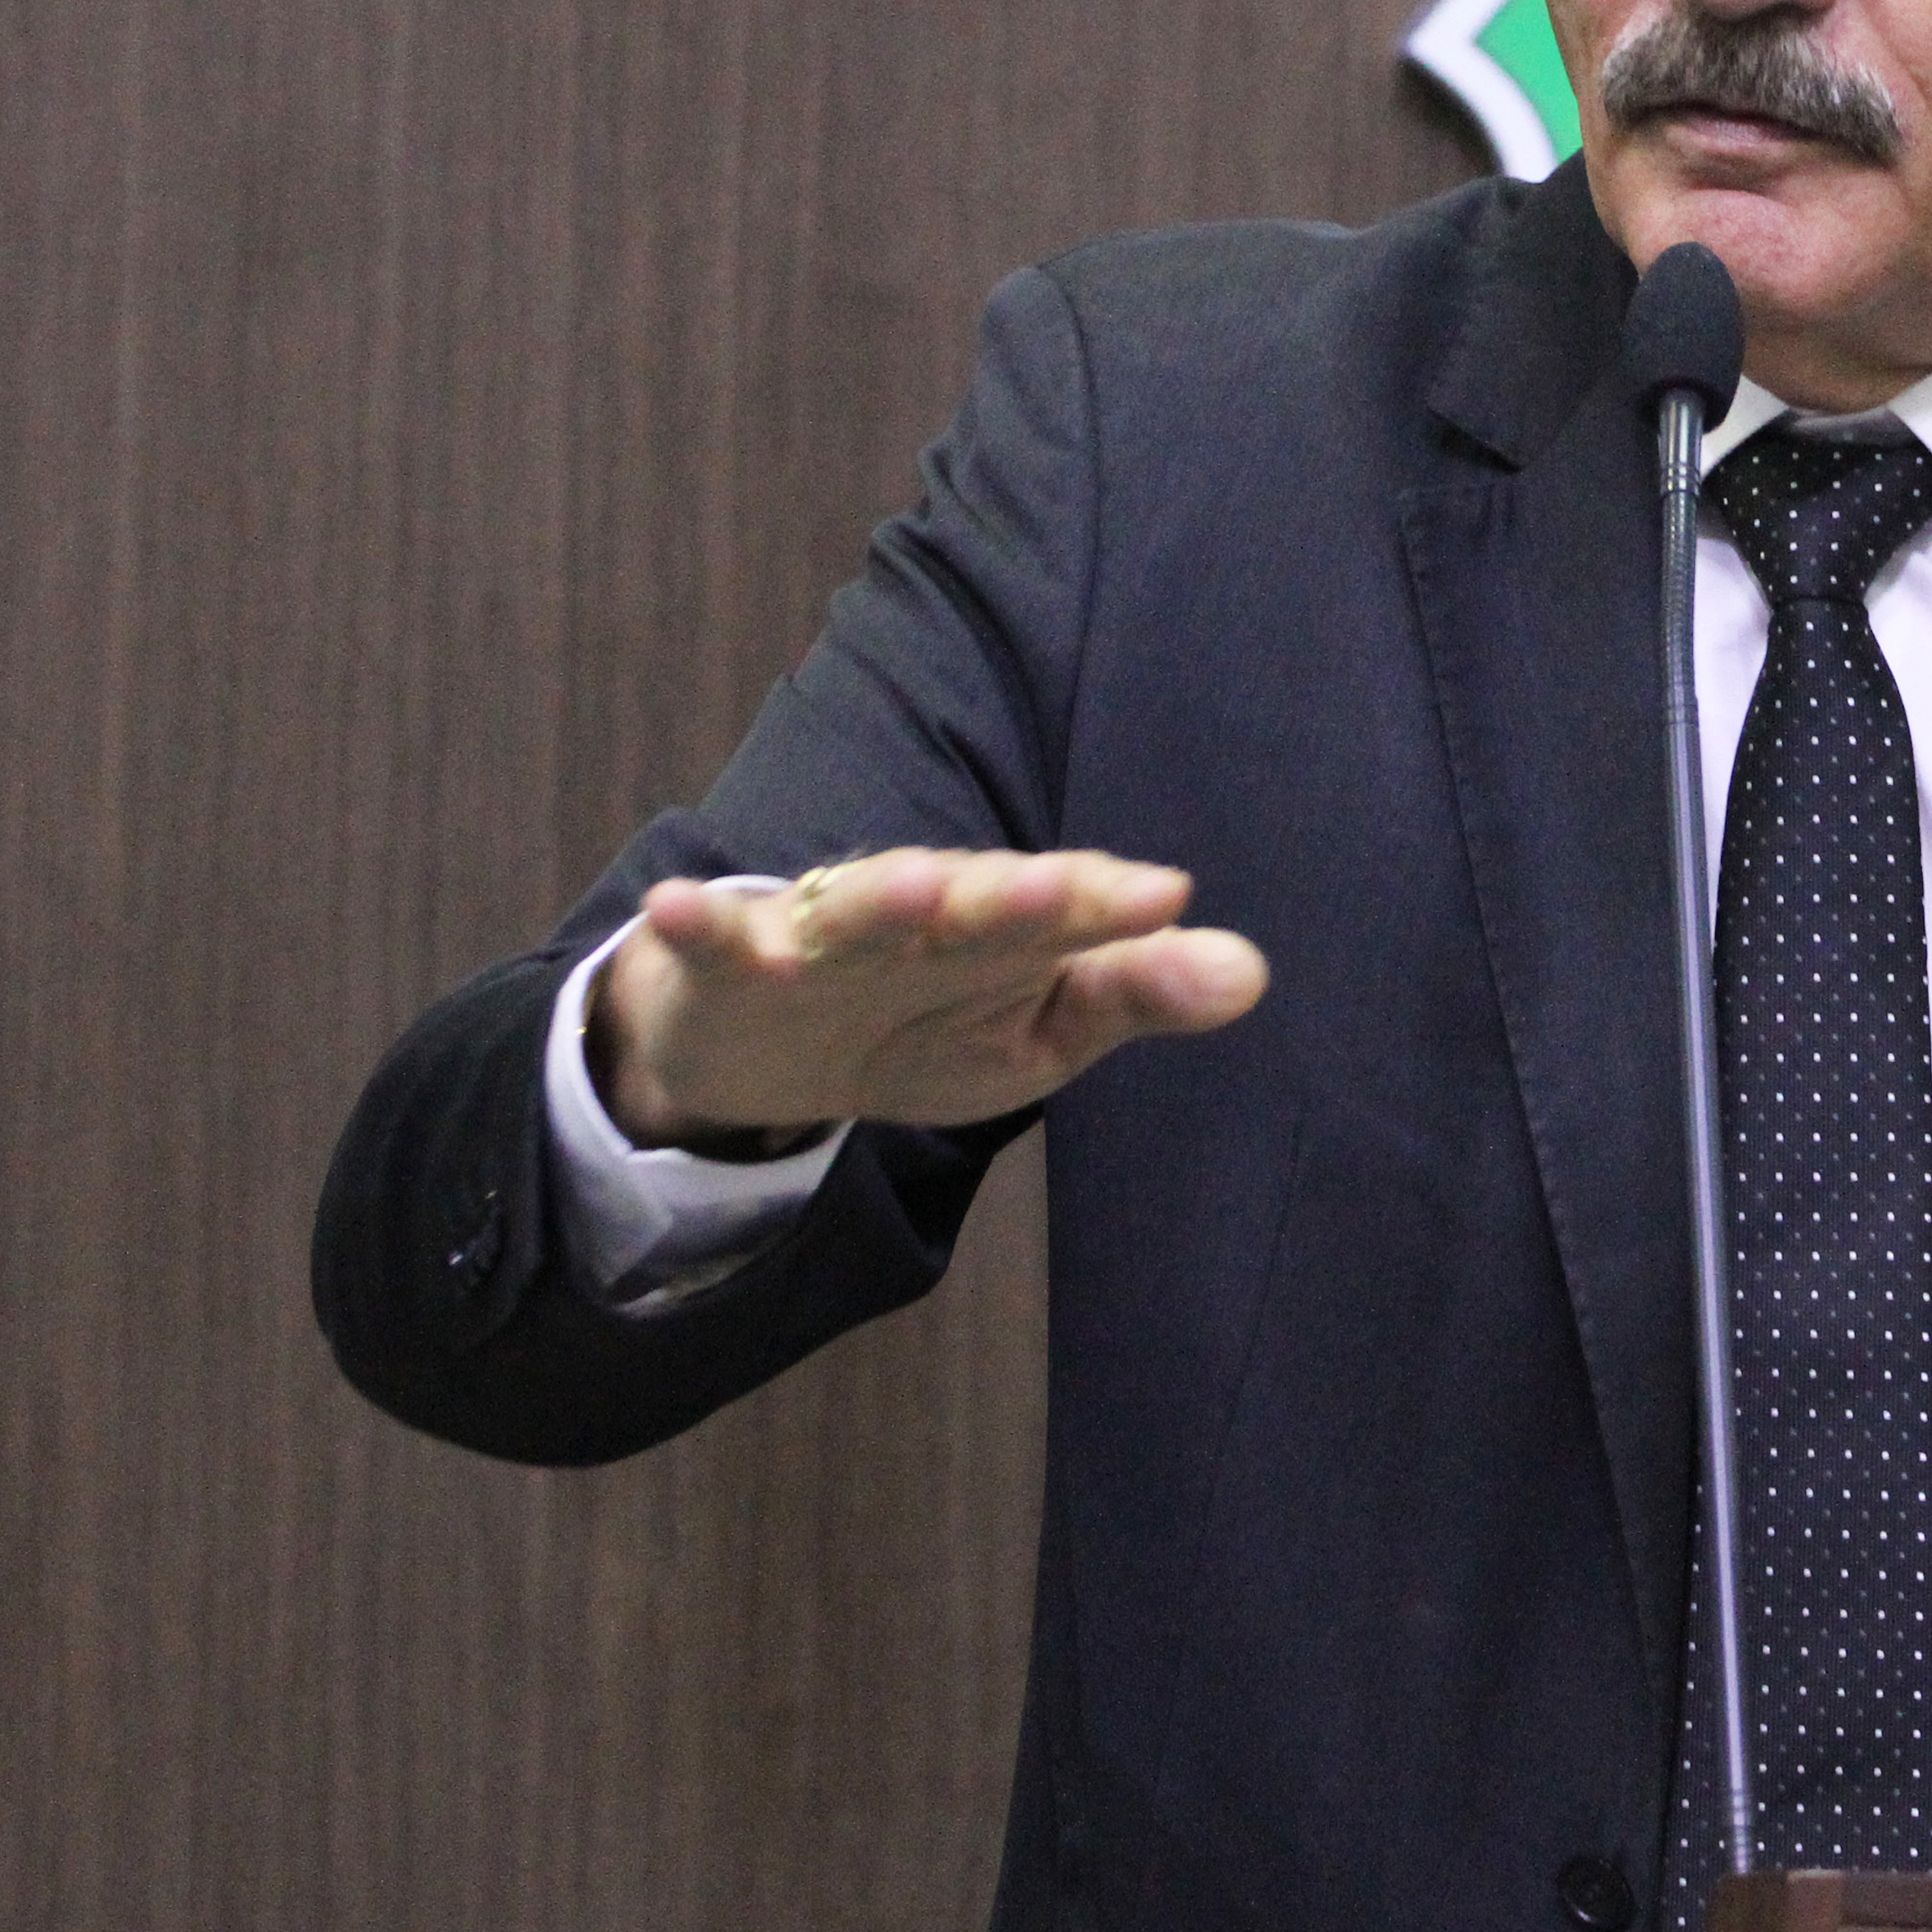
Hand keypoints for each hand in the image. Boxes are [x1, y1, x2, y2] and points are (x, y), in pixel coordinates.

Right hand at [587, 848, 1268, 1143]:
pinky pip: (721, 943)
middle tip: (1067, 890)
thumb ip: (1134, 994)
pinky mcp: (734, 961)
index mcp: (1001, 929)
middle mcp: (918, 914)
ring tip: (915, 884)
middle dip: (1014, 898)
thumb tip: (1250, 972)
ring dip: (881, 898)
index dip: (1109, 908)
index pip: (1064, 915)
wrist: (773, 1048)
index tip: (1166, 898)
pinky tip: (682, 906)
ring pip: (854, 913)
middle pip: (971, 905)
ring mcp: (821, 934)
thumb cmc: (928, 1020)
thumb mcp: (1038, 1027)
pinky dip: (702, 924)